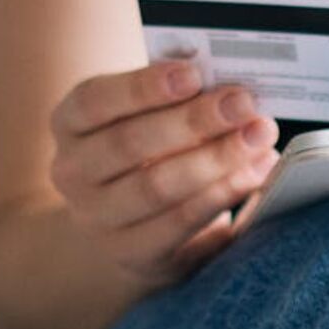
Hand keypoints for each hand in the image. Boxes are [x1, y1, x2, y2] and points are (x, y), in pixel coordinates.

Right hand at [48, 60, 279, 286]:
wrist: (127, 227)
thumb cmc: (148, 153)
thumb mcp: (146, 120)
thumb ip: (176, 100)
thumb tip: (229, 87)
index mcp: (69, 123)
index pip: (95, 101)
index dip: (143, 87)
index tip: (193, 74)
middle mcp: (71, 172)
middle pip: (129, 143)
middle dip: (194, 121)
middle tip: (245, 103)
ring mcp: (96, 219)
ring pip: (156, 186)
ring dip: (216, 159)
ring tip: (259, 137)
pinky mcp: (132, 254)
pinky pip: (179, 224)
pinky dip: (221, 195)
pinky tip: (254, 175)